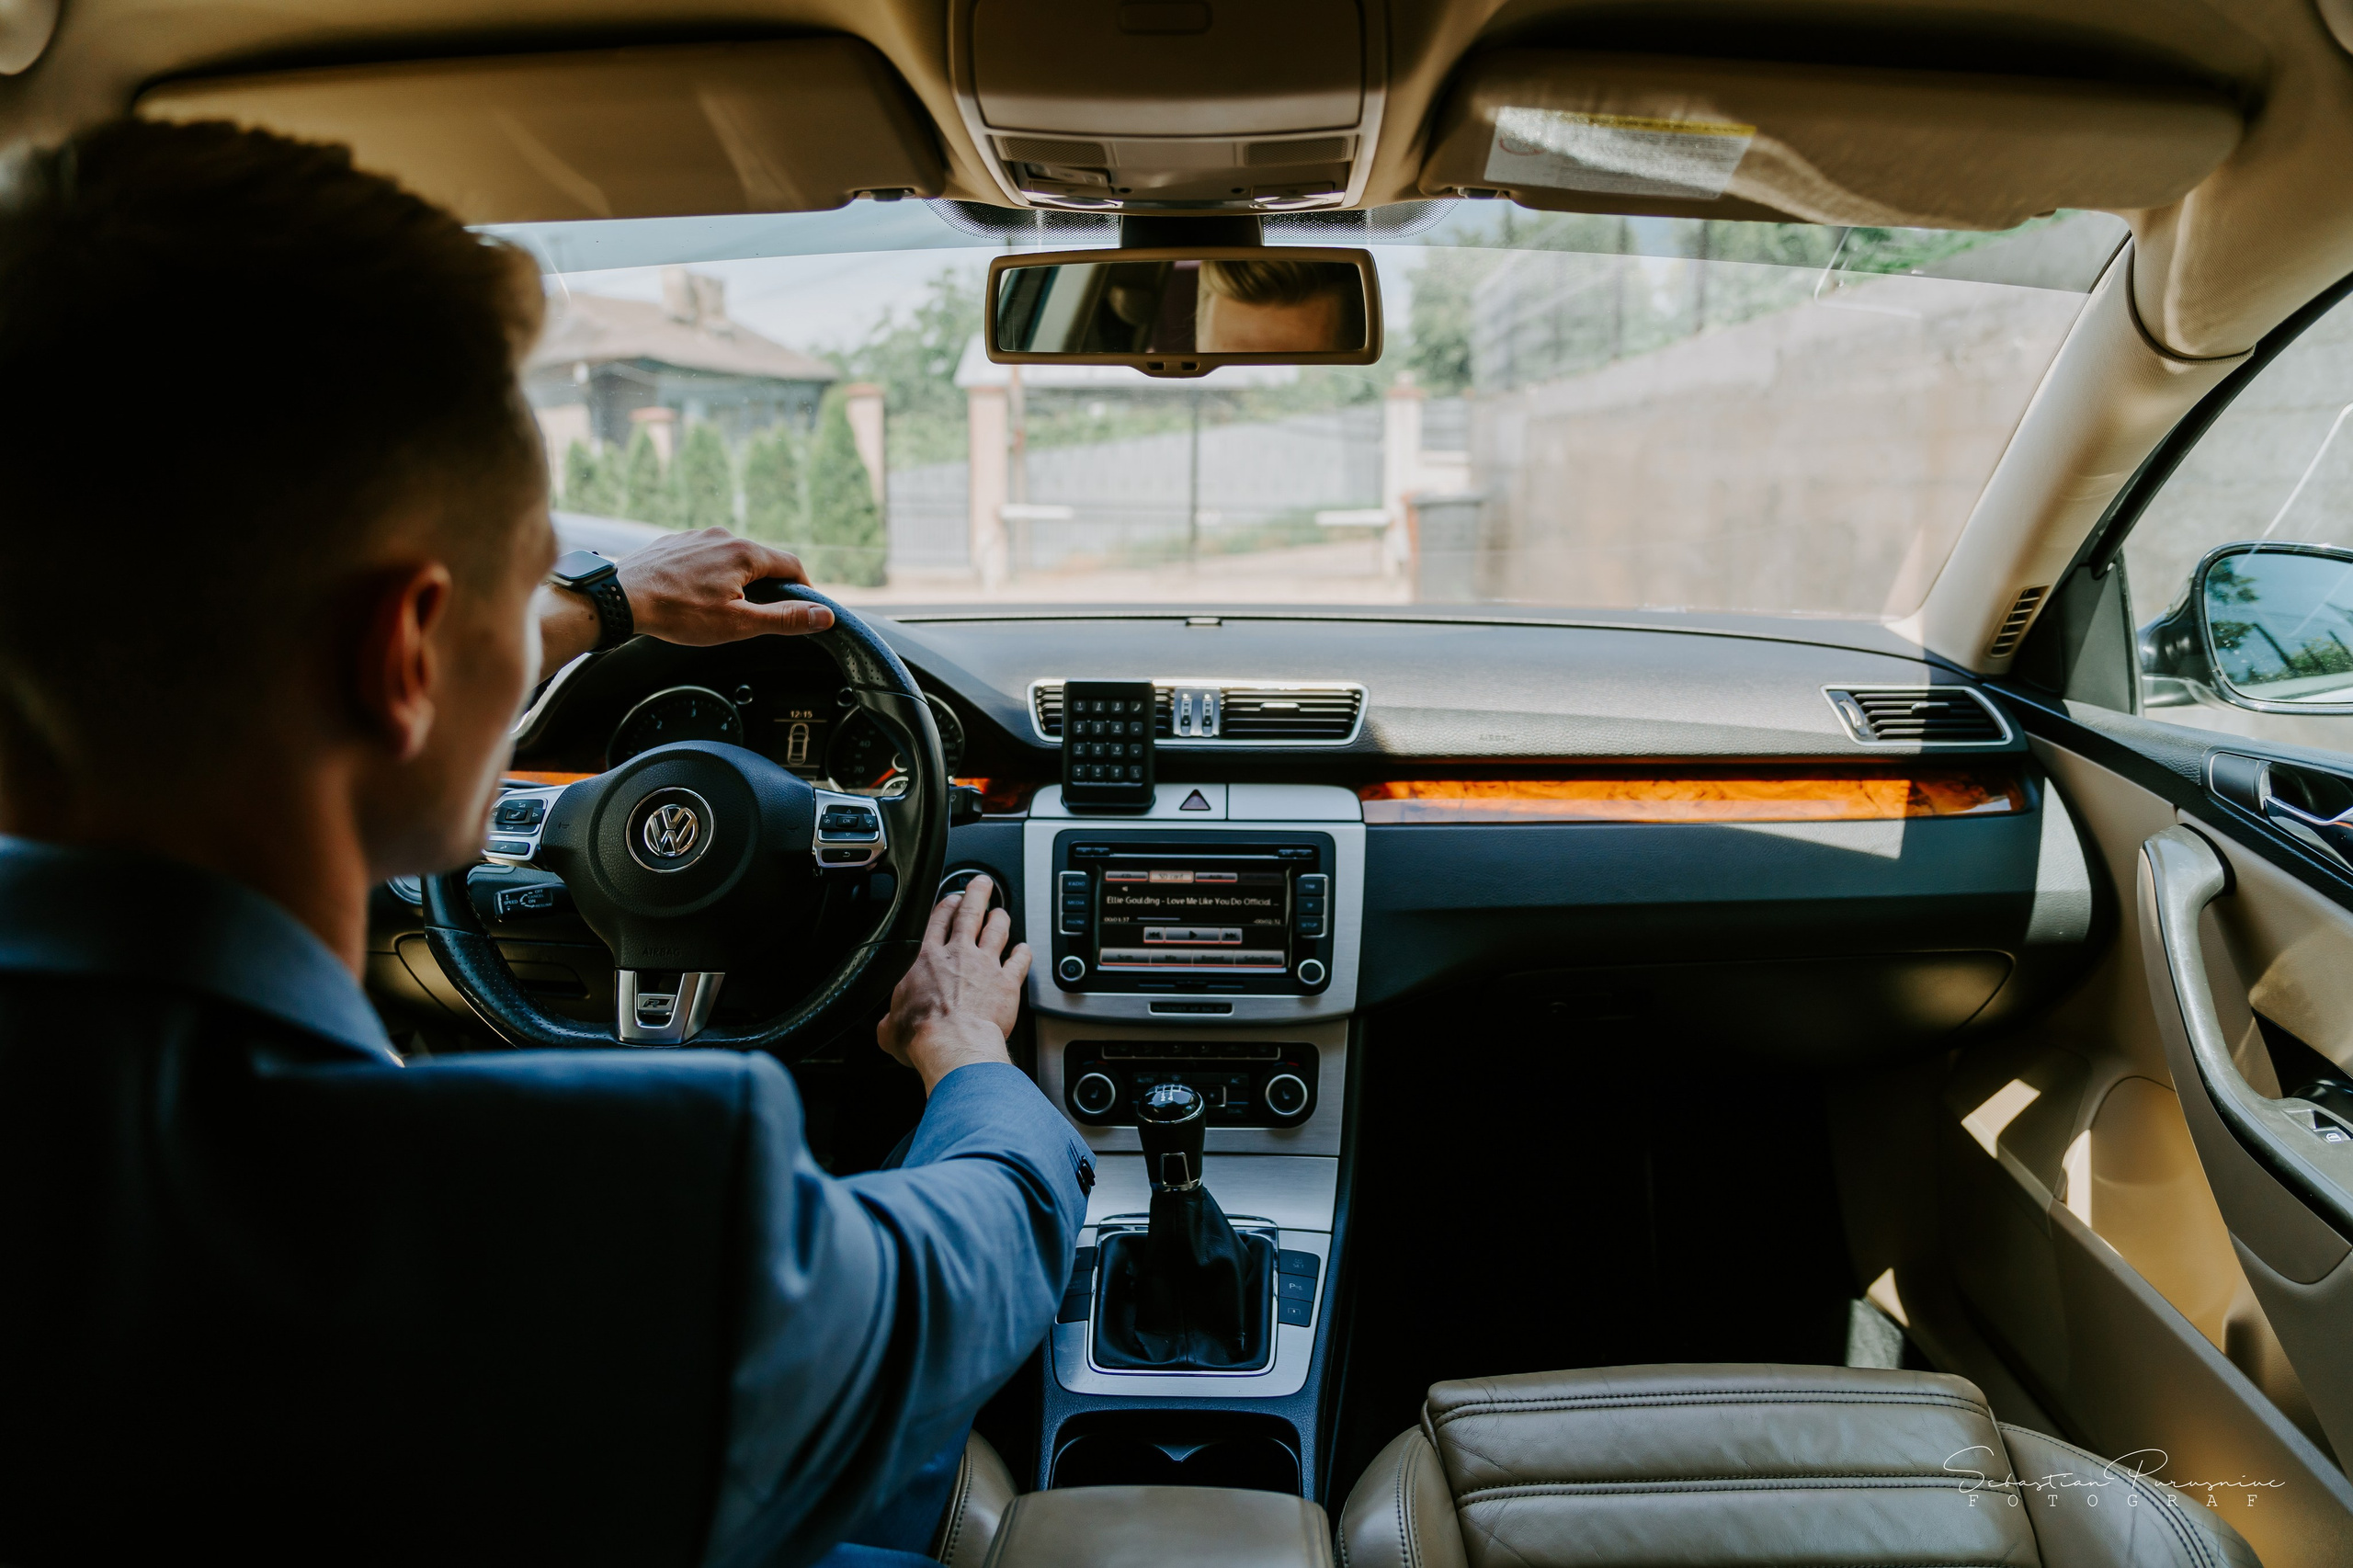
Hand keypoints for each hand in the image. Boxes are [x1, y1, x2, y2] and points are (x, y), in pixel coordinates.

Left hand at [536, 528, 834, 675]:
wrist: (620, 598)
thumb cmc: (678, 613)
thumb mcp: (739, 624)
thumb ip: (784, 619)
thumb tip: (824, 615)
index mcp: (745, 553)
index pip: (792, 566)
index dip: (803, 589)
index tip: (803, 608)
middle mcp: (723, 536)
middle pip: (761, 560)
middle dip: (766, 586)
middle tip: (759, 615)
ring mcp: (695, 537)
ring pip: (730, 557)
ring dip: (736, 579)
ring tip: (722, 608)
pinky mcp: (673, 542)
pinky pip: (703, 556)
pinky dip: (708, 574)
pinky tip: (694, 595)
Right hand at [877, 876, 1030, 1094]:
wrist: (954, 1044)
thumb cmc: (922, 1035)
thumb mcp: (890, 1028)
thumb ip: (891, 1020)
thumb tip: (887, 1027)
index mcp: (925, 960)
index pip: (937, 921)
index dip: (945, 906)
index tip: (950, 900)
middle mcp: (957, 955)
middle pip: (970, 913)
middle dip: (976, 894)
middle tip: (981, 884)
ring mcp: (985, 966)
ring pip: (996, 930)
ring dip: (1000, 918)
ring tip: (1001, 912)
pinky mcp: (1006, 982)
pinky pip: (1019, 961)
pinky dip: (1023, 953)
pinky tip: (1024, 949)